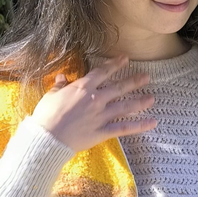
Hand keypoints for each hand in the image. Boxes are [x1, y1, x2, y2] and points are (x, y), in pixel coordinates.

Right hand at [31, 54, 156, 152]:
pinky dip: (139, 125)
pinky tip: (152, 122)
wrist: (47, 138)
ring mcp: (101, 115)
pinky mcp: (102, 131)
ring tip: (152, 98)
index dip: (115, 64)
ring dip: (140, 101)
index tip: (125, 59)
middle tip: (146, 77)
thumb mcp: (50, 96)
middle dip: (134, 81)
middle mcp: (95, 99)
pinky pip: (124, 128)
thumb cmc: (46, 116)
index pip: (102, 72)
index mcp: (82, 87)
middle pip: (119, 87)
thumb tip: (62, 77)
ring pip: (125, 106)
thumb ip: (59, 86)